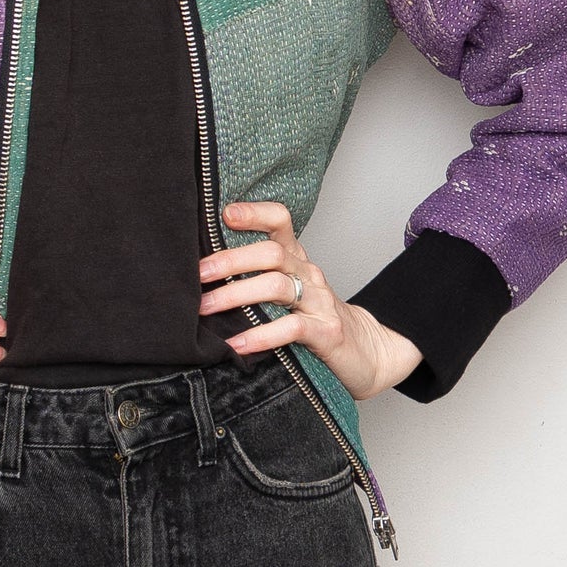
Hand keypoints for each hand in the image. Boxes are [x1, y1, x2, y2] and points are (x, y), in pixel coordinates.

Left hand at [199, 200, 423, 402]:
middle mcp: (309, 274)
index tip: (224, 213)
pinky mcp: (326, 332)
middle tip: (198, 275)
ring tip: (205, 309)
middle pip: (270, 253)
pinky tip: (236, 344)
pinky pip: (291, 328)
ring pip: (276, 286)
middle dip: (230, 261)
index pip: (280, 221)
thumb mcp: (289, 291)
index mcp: (297, 259)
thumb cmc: (316, 319)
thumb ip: (256, 277)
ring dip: (235, 296)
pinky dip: (260, 336)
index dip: (255, 213)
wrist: (368, 353)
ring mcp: (319, 302)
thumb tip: (201, 274)